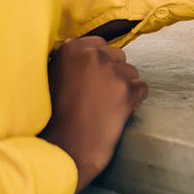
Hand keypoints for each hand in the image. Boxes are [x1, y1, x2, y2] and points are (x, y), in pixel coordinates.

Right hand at [39, 36, 148, 191]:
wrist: (64, 149)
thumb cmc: (53, 119)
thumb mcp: (51, 78)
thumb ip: (71, 62)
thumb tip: (88, 57)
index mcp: (71, 49)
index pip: (98, 44)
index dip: (98, 63)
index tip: (92, 78)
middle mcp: (93, 56)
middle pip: (117, 55)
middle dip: (112, 72)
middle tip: (100, 95)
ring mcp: (112, 73)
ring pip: (131, 72)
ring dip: (124, 87)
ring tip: (107, 107)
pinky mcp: (127, 92)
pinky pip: (142, 89)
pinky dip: (134, 101)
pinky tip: (118, 113)